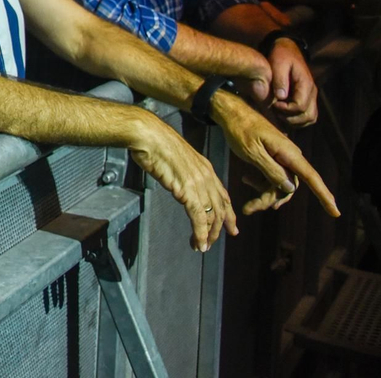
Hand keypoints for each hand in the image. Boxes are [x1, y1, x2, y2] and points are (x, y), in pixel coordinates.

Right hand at [128, 114, 235, 251]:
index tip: (231, 225)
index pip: (223, 195)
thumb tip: (178, 179)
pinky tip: (198, 243)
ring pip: (212, 216)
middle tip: (215, 241)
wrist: (149, 136)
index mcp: (206, 168)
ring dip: (209, 234)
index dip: (228, 212)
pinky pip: (199, 218)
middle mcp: (207, 177)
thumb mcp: (176, 157)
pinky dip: (200, 233)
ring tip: (202, 246)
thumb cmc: (156, 142)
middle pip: (221, 208)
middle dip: (220, 228)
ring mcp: (199, 184)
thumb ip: (183, 171)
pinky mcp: (188, 191)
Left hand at [215, 95, 339, 217]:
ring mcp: (281, 157)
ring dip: (264, 193)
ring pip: (280, 184)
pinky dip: (261, 183)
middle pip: (289, 186)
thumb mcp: (253, 152)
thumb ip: (272, 171)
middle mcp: (289, 156)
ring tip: (245, 192)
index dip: (324, 196)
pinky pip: (273, 176)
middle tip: (249, 208)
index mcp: (288, 153)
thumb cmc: (240, 130)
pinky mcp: (273, 158)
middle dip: (271, 198)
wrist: (231, 112)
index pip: (312, 178)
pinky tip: (246, 180)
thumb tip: (291, 188)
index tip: (336, 213)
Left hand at [265, 39, 317, 127]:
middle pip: (308, 116)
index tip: (274, 104)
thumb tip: (281, 97)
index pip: (300, 106)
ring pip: (310, 118)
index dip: (286, 110)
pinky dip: (297, 120)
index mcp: (306, 84)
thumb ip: (280, 80)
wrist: (288, 50)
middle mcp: (312, 92)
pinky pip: (308, 116)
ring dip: (294, 121)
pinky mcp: (307, 99)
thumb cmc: (281, 55)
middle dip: (290, 119)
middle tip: (275, 112)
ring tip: (279, 114)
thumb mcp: (278, 63)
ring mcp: (311, 96)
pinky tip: (283, 115)